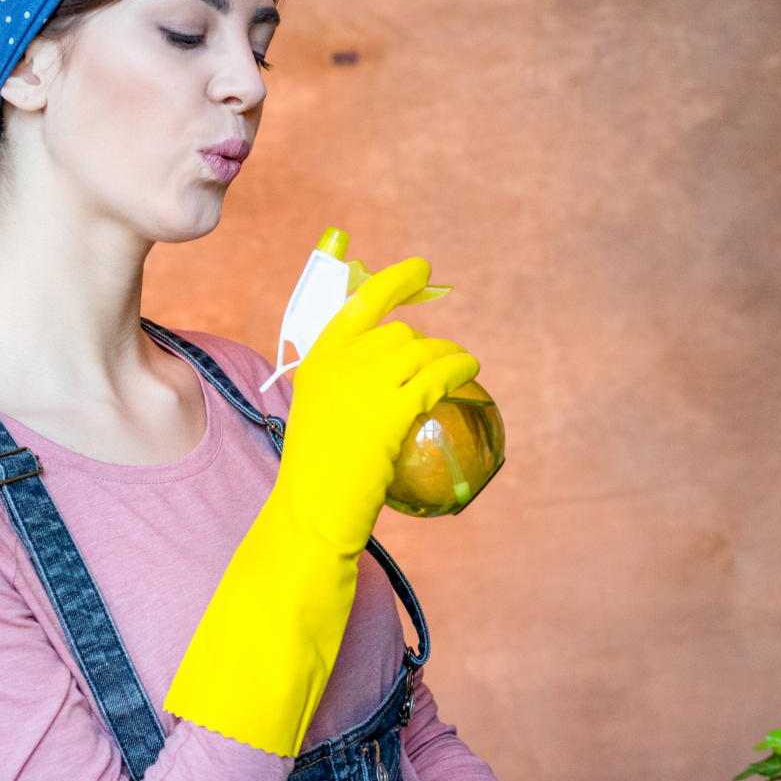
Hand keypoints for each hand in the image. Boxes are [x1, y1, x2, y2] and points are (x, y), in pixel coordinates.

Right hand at [275, 257, 478, 557]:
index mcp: (316, 358)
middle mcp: (339, 362)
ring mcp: (364, 384)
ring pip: (421, 350)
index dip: (395, 282)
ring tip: (464, 361)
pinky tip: (469, 369)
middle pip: (398, 333)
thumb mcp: (320, 412)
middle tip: (436, 360)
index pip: (360, 302)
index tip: (420, 271)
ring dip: (448, 353)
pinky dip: (458, 368)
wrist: (311, 509)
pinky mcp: (390, 409)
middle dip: (424, 343)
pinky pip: (436, 376)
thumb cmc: (316, 472)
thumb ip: (344, 381)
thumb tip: (392, 361)